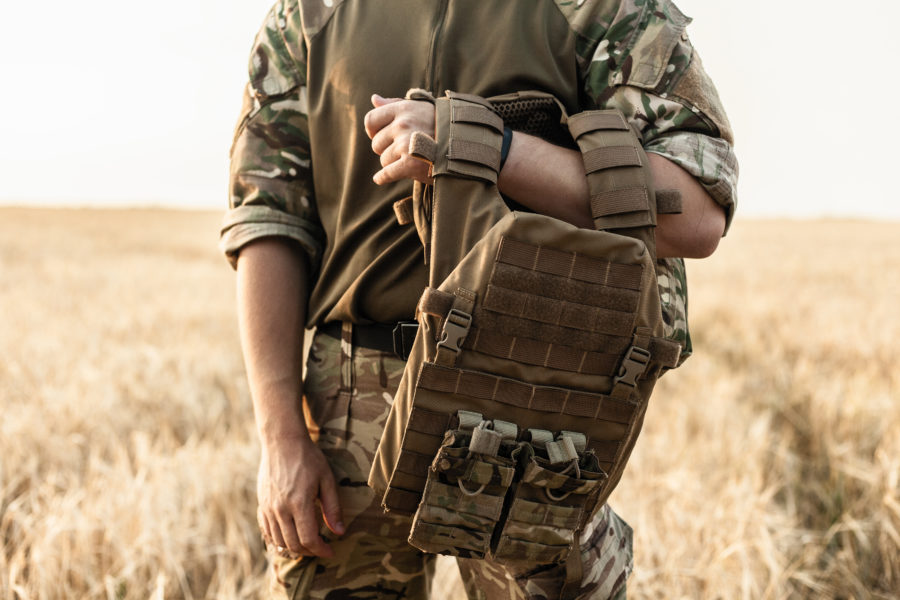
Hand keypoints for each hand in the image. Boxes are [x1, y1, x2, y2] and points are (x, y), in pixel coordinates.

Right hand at [256, 435, 344, 558]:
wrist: (282, 441)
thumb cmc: (308, 458)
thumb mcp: (326, 479)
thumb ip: (332, 508)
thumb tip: (339, 532)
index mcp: (299, 503)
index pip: (308, 539)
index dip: (321, 550)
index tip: (331, 551)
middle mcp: (280, 509)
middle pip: (293, 544)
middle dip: (310, 551)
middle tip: (321, 548)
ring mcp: (268, 508)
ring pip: (279, 540)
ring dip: (294, 547)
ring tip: (308, 543)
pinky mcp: (261, 504)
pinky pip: (267, 531)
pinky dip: (278, 540)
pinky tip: (289, 537)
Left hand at [364, 93, 434, 184]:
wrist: (466, 146)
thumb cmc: (442, 126)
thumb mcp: (420, 108)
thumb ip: (395, 104)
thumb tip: (374, 99)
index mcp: (403, 109)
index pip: (371, 120)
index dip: (373, 131)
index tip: (380, 137)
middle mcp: (403, 124)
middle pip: (377, 144)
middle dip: (387, 149)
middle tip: (404, 151)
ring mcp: (405, 144)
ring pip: (384, 160)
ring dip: (393, 163)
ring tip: (411, 160)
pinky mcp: (410, 164)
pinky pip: (386, 173)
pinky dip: (383, 177)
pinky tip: (382, 178)